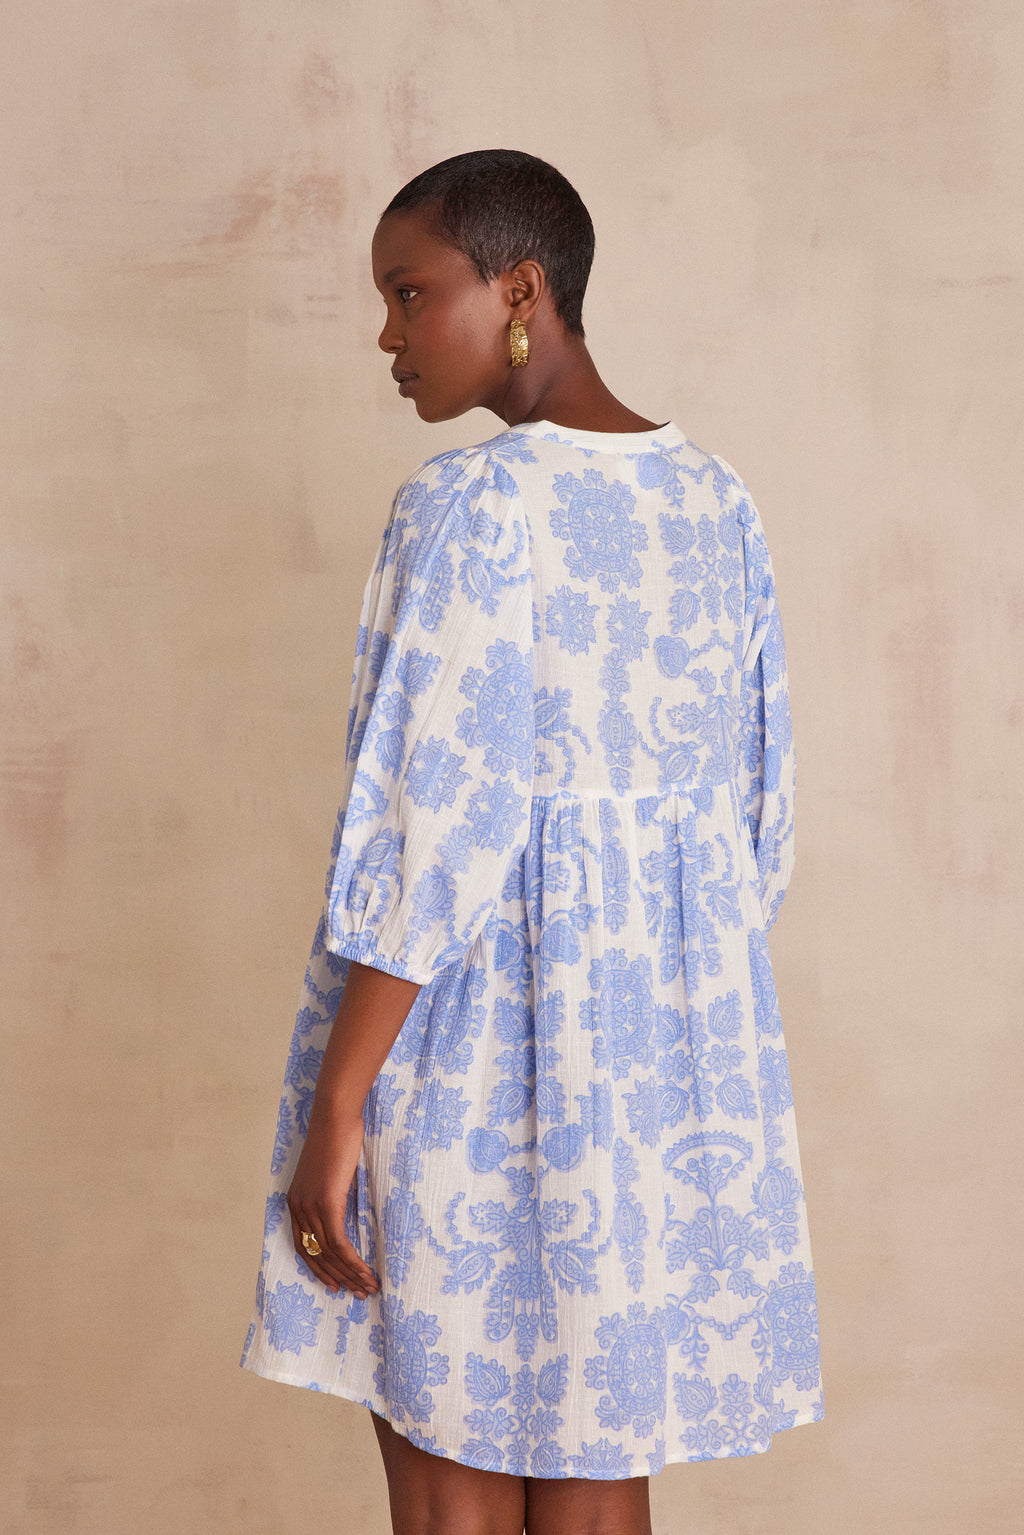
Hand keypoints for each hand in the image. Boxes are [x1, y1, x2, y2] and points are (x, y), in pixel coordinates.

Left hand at [286, 1104, 379, 1298]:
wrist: (335, 1118)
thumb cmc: (337, 1138)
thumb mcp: (329, 1172)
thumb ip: (332, 1194)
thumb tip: (345, 1211)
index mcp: (295, 1202)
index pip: (303, 1246)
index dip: (318, 1268)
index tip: (335, 1283)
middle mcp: (298, 1208)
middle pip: (316, 1254)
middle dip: (338, 1276)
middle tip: (357, 1293)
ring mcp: (310, 1207)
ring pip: (329, 1253)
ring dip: (350, 1273)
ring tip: (368, 1287)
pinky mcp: (326, 1204)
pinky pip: (339, 1243)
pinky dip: (353, 1261)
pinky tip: (366, 1272)